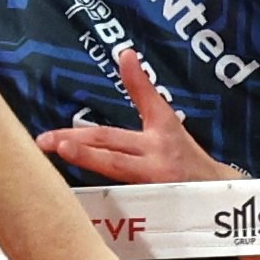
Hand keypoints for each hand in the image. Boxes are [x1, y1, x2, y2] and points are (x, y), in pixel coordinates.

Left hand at [37, 49, 235, 183]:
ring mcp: (153, 185)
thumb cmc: (183, 156)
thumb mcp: (166, 120)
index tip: (127, 57)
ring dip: (86, 159)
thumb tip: (126, 54)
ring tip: (60, 149)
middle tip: (48, 137)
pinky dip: (89, 194)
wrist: (211, 196)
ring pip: (115, 169)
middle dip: (81, 138)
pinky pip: (114, 197)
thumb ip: (142, 89)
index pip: (149, 102)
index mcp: (163, 133)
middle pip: (117, 143)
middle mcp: (157, 158)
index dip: (138, 81)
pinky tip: (62, 191)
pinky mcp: (148, 205)